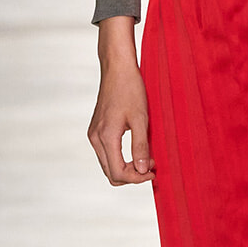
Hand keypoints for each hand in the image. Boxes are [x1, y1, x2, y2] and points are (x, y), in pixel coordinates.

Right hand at [88, 16, 154, 184]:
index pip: (118, 172)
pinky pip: (107, 154)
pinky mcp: (96, 130)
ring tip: (147, 158)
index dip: (137, 178)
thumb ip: (141, 146)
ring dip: (127, 167)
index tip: (154, 172)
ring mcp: (93, 134)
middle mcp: (95, 138)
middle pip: (111, 173)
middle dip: (132, 175)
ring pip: (108, 165)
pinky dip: (121, 158)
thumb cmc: (130, 89)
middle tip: (152, 166)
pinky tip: (137, 149)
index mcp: (106, 137)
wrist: (117, 68)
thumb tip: (143, 171)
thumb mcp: (141, 118)